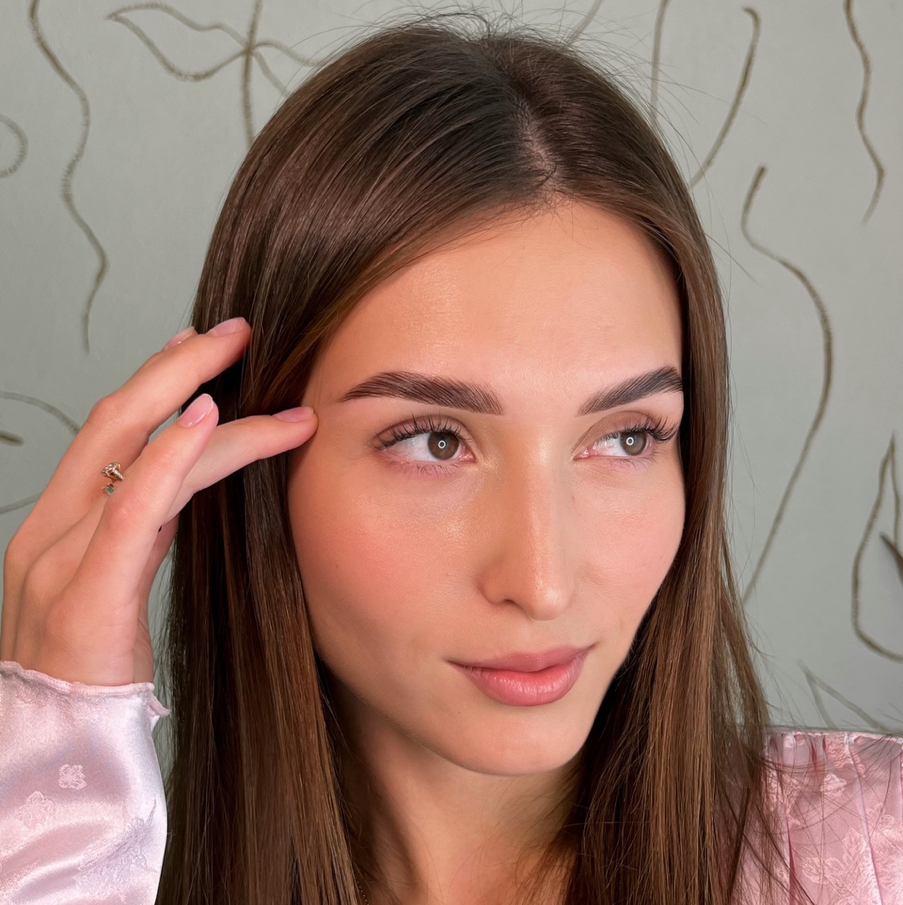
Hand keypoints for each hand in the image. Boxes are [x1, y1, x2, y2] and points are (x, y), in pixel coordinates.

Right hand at [0, 318, 317, 686]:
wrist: (51, 755)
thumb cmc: (94, 671)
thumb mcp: (120, 581)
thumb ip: (146, 527)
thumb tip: (191, 474)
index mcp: (61, 525)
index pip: (109, 433)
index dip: (157, 381)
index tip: (203, 346)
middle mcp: (53, 530)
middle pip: (114, 420)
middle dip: (178, 365)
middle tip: (237, 330)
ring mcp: (61, 560)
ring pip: (133, 452)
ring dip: (199, 398)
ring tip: (254, 367)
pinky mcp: (88, 599)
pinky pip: (133, 512)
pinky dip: (172, 458)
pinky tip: (211, 420)